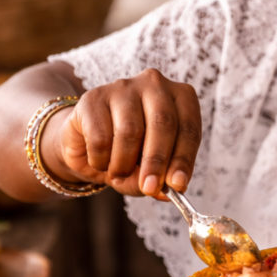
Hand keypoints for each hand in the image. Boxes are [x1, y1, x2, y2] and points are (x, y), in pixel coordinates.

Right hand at [45, 69, 201, 197]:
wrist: (88, 142)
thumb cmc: (130, 151)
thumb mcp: (152, 168)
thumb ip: (161, 178)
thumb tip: (165, 192)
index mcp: (179, 97)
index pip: (188, 127)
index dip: (184, 158)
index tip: (177, 184)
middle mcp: (154, 84)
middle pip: (162, 123)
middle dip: (157, 162)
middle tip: (149, 187)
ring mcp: (122, 87)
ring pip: (130, 131)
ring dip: (124, 164)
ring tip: (119, 173)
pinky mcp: (92, 98)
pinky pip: (100, 138)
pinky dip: (101, 160)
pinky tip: (101, 161)